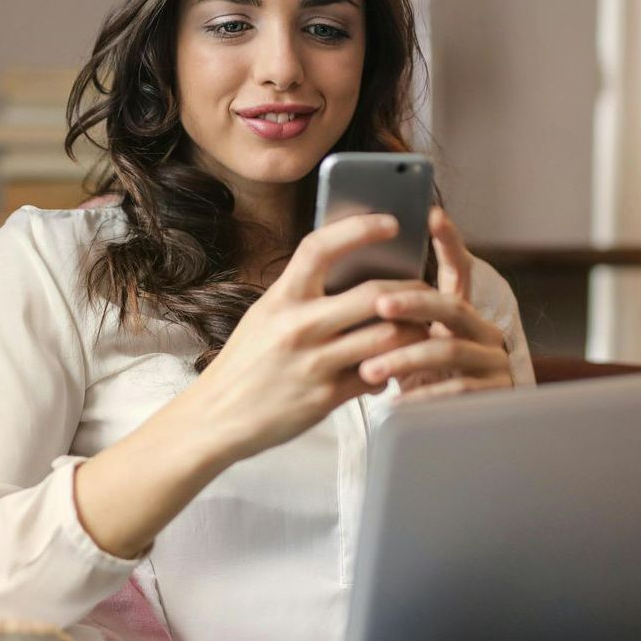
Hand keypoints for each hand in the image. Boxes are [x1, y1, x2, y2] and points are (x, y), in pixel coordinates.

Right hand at [181, 213, 431, 461]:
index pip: (321, 248)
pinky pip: (376, 377)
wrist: (216, 418)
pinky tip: (390, 369)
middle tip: (425, 293)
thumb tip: (349, 273)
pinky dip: (390, 371)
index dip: (360, 229)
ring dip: (412, 333)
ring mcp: (313, 363)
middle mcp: (298, 326)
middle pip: (374, 296)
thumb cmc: (244, 364)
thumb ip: (302, 295)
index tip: (391, 223)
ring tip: (419, 331)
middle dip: (410, 293)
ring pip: (387, 338)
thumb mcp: (264, 316)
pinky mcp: (325, 398)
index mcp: (281, 299)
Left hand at [361, 207, 514, 403]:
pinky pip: (457, 389)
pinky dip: (423, 395)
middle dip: (414, 303)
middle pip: (451, 305)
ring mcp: (491, 361)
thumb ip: (389, 317)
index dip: (449, 242)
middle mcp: (482, 330)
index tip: (432, 215)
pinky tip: (396, 402)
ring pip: (449, 348)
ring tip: (369, 369)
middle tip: (379, 304)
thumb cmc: (413, 382)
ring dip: (405, 357)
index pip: (457, 270)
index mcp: (459, 313)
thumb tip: (345, 280)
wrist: (440, 429)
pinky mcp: (494, 394)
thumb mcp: (401, 346)